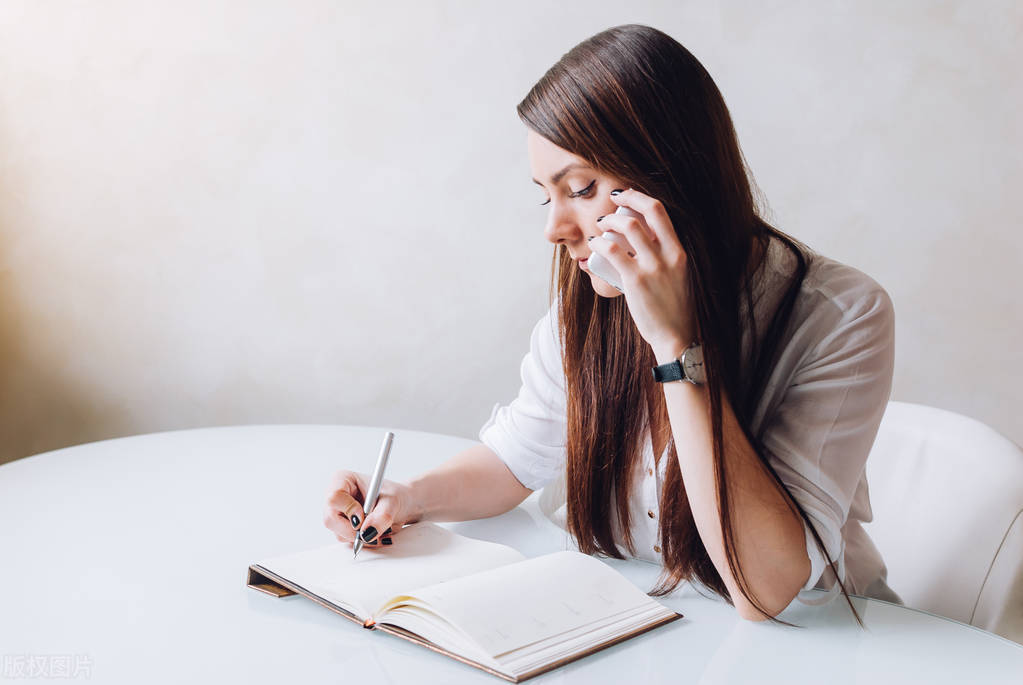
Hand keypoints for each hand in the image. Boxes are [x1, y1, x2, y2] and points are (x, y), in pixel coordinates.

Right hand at [323, 469, 416, 548]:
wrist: (403, 504)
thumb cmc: (396, 495)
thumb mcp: (392, 502)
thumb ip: (381, 517)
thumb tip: (367, 533)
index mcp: (342, 480)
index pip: (334, 498)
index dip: (349, 510)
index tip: (364, 516)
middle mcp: (336, 497)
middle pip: (330, 519)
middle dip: (354, 530)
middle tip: (373, 530)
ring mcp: (338, 514)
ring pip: (339, 533)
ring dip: (362, 537)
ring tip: (380, 529)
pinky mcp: (343, 527)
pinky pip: (347, 540)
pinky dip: (363, 541)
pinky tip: (376, 533)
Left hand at [587, 188, 695, 359]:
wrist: (676, 337)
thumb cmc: (673, 310)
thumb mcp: (678, 278)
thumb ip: (666, 260)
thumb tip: (643, 246)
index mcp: (679, 253)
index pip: (661, 212)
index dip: (640, 197)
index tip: (626, 196)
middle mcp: (669, 255)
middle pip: (646, 211)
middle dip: (625, 199)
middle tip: (610, 204)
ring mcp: (653, 267)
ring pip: (628, 227)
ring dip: (610, 220)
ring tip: (601, 227)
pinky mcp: (636, 281)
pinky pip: (613, 251)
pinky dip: (600, 242)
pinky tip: (595, 244)